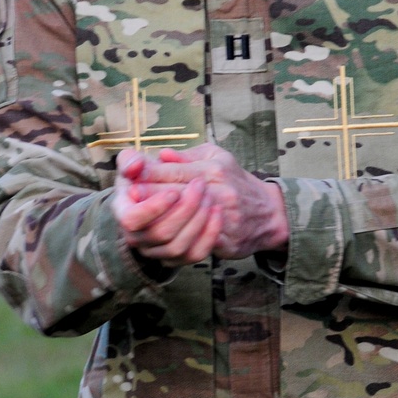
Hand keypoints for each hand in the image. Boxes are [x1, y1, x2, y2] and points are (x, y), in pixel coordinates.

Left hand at [112, 145, 288, 264]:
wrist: (269, 213)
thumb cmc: (235, 180)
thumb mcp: (216, 157)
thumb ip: (187, 156)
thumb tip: (161, 154)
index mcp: (214, 169)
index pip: (174, 171)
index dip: (149, 175)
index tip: (130, 178)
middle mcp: (220, 191)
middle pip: (176, 194)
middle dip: (149, 196)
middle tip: (128, 197)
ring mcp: (224, 216)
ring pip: (184, 222)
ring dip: (160, 220)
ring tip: (141, 220)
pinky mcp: (227, 239)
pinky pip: (198, 243)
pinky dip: (178, 241)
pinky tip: (161, 240)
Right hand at [112, 149, 223, 265]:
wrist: (162, 195)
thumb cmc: (146, 176)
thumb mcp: (136, 163)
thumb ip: (130, 159)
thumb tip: (134, 167)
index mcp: (123, 213)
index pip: (131, 220)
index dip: (153, 208)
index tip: (174, 192)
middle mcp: (136, 237)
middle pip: (160, 233)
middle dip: (184, 209)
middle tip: (200, 185)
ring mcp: (156, 252)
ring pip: (178, 247)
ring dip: (198, 221)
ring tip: (209, 197)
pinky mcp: (176, 258)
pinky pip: (195, 255)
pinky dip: (209, 235)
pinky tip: (216, 212)